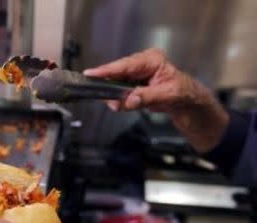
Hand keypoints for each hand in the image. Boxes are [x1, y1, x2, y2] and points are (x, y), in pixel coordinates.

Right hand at [84, 48, 228, 152]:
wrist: (187, 102)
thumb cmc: (183, 94)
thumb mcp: (167, 95)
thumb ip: (146, 97)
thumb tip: (129, 99)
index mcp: (151, 60)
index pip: (125, 65)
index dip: (106, 70)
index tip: (92, 74)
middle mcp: (142, 63)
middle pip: (117, 73)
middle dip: (110, 87)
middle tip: (105, 98)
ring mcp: (136, 73)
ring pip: (116, 82)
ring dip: (115, 95)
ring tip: (118, 104)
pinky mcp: (132, 83)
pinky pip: (119, 89)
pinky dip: (118, 98)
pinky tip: (121, 103)